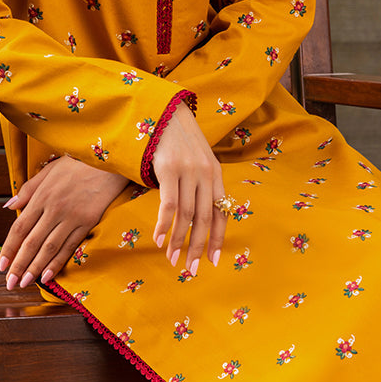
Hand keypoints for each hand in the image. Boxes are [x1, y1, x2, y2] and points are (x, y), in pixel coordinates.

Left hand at [0, 155, 127, 289]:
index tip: (2, 264)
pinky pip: (69, 246)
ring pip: (49, 248)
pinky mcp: (87, 223)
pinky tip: (48, 275)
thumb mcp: (50, 170)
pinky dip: (57, 262)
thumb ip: (28, 189)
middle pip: (32, 242)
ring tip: (25, 283)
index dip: (9, 248)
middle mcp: (54, 209)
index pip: (20, 227)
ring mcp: (71, 217)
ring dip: (35, 268)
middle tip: (10, 282)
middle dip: (19, 264)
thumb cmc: (78, 163)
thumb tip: (9, 206)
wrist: (110, 161)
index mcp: (42, 196)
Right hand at [152, 101, 227, 273]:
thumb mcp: (198, 161)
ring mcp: (188, 171)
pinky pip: (168, 204)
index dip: (217, 238)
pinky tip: (159, 239)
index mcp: (216, 175)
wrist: (166, 112)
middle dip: (198, 246)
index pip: (221, 212)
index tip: (212, 260)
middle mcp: (206, 174)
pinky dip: (164, 225)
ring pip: (186, 215)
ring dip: (179, 240)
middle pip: (205, 218)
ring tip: (173, 259)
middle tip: (191, 269)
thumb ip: (201, 185)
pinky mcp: (169, 169)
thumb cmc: (180, 142)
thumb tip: (197, 217)